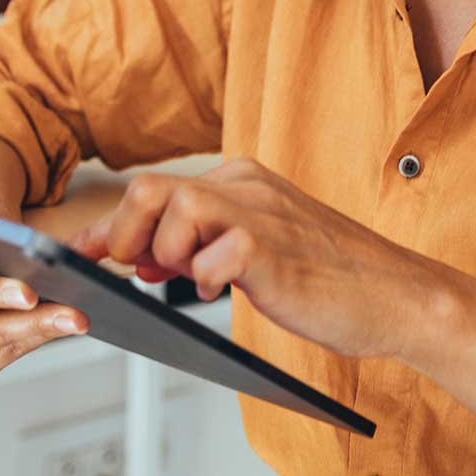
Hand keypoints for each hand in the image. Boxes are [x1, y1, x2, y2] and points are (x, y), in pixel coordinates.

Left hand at [65, 157, 447, 360]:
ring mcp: (262, 213)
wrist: (394, 295)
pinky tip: (220, 292)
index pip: (153, 188)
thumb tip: (136, 257)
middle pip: (149, 189)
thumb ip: (199, 244)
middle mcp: (247, 186)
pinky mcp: (275, 248)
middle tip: (142, 273)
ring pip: (175, 208)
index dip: (108, 226)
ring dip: (166, 255)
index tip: (81, 255)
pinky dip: (204, 278)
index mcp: (242, 180)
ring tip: (191, 280)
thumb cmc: (327, 278)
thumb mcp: (251, 252)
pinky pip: (215, 253)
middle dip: (128, 235)